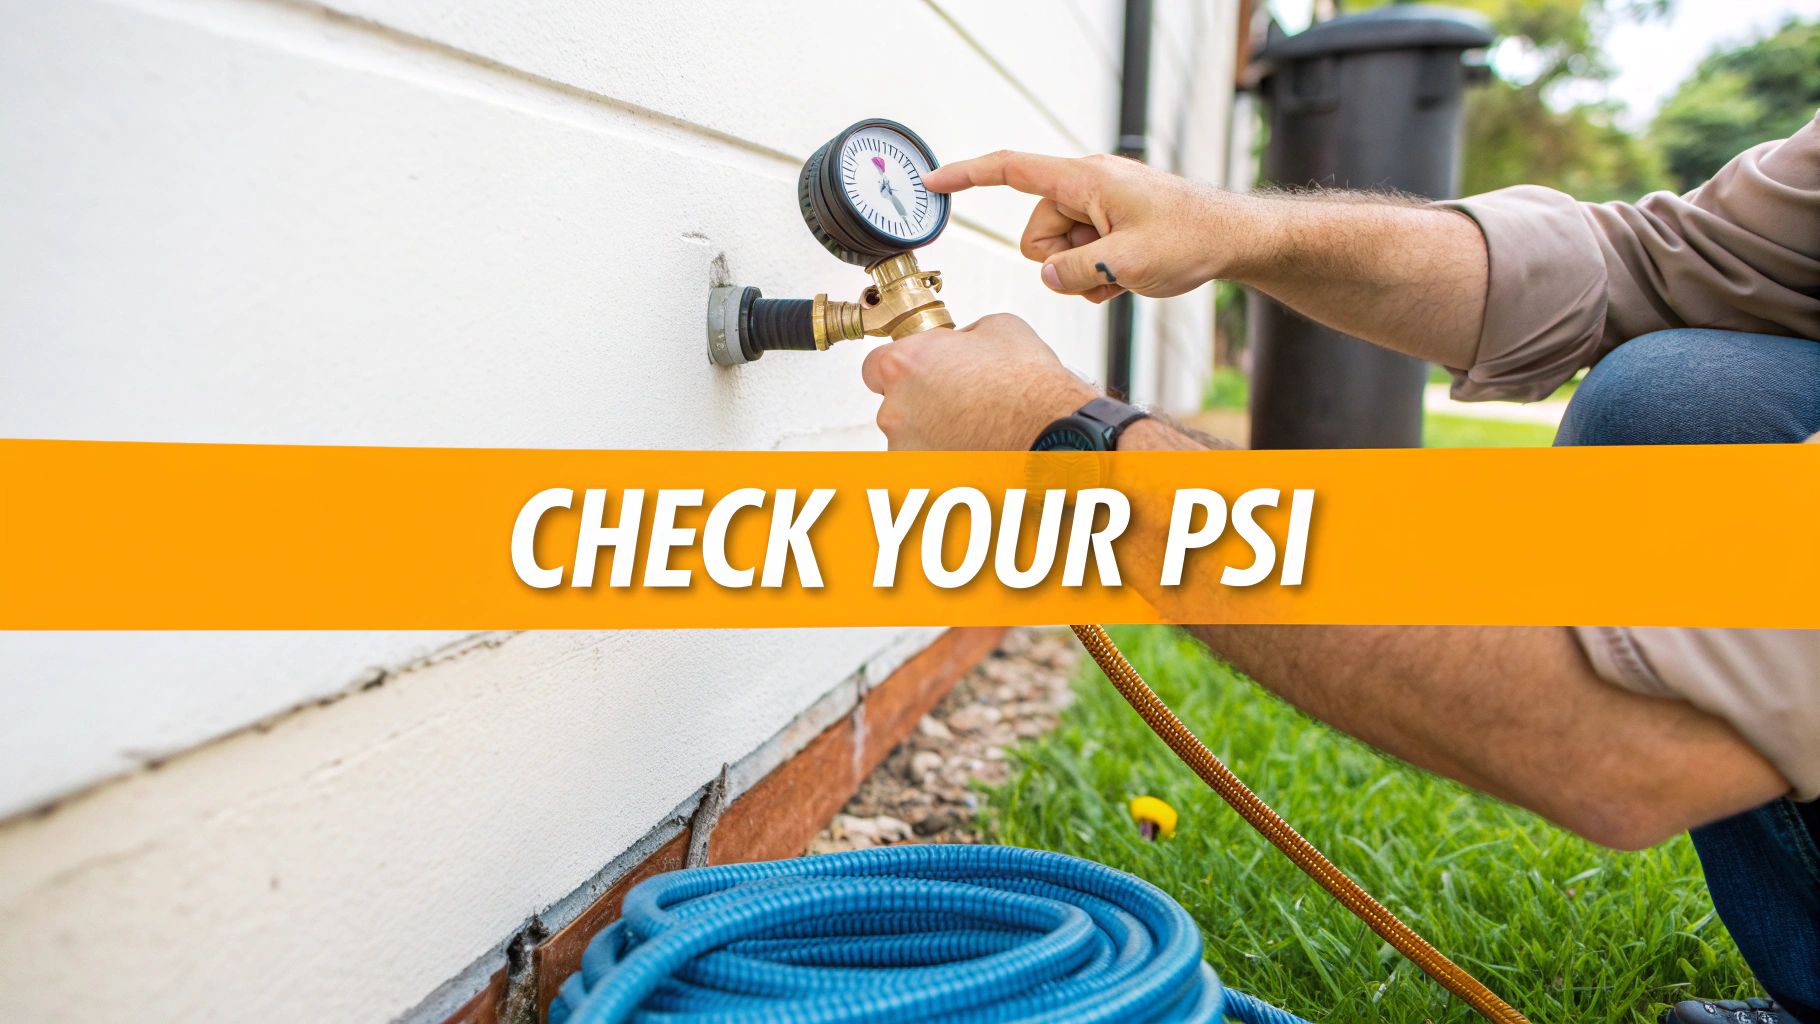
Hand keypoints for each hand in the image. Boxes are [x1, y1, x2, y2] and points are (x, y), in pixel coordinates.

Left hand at [860, 314, 1096, 449]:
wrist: (1052, 435)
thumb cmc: (1029, 388)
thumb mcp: (998, 328)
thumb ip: (962, 336)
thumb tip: (960, 343)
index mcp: (905, 365)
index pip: (875, 366)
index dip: (901, 369)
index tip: (918, 373)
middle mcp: (895, 409)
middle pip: (894, 404)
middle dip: (921, 402)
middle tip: (959, 400)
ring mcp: (906, 449)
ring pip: (910, 439)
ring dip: (933, 434)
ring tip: (974, 429)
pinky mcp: (923, 480)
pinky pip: (926, 467)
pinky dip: (944, 462)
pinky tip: (974, 451)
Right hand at [925, 151, 1241, 302]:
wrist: (1235, 238)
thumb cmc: (1191, 238)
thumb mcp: (1125, 265)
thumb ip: (1072, 272)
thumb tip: (1045, 275)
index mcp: (1084, 180)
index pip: (1012, 170)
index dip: (968, 176)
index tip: (934, 182)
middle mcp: (1088, 186)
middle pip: (1036, 233)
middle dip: (1060, 260)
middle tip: (1107, 267)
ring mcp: (1100, 206)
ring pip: (1058, 251)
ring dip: (1084, 271)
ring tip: (1125, 271)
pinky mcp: (1112, 224)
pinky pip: (1082, 257)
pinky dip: (1100, 272)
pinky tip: (1129, 275)